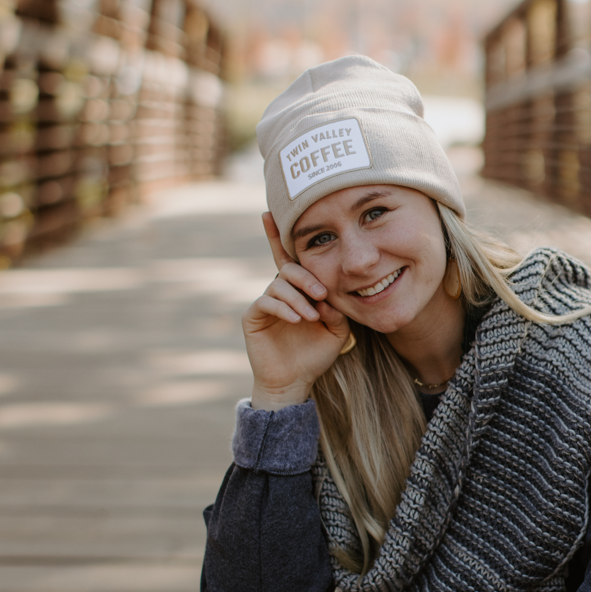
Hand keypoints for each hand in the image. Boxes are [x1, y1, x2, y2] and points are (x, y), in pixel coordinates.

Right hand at [242, 212, 351, 407]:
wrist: (295, 380)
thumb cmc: (316, 353)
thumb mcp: (337, 330)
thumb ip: (337, 309)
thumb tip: (329, 297)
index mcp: (298, 289)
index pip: (290, 257)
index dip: (279, 234)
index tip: (270, 211)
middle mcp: (280, 290)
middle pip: (289, 267)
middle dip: (307, 277)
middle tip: (322, 294)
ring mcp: (265, 302)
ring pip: (279, 284)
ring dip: (299, 298)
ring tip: (312, 316)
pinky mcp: (252, 316)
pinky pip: (266, 301)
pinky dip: (284, 308)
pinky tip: (297, 318)